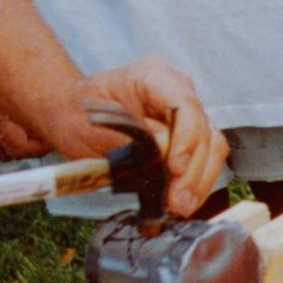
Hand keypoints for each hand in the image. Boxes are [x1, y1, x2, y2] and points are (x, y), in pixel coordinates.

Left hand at [39, 59, 227, 218]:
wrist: (72, 116)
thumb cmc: (77, 114)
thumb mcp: (93, 124)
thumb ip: (130, 133)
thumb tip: (165, 149)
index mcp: (153, 76)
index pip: (184, 103)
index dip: (186, 137)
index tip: (175, 168)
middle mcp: (177, 90)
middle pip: (203, 128)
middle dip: (194, 169)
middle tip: (178, 202)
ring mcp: (185, 114)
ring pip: (210, 146)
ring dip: (199, 179)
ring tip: (181, 206)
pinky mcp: (186, 136)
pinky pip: (203, 158)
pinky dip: (196, 182)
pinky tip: (183, 202)